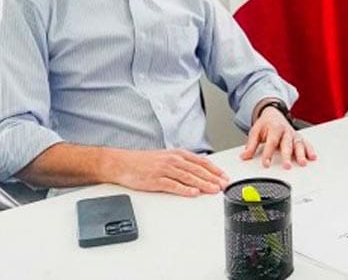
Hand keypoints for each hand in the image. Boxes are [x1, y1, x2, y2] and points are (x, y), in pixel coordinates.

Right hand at [108, 148, 229, 196]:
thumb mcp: (166, 157)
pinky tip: (193, 192)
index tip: (224, 176)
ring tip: (213, 189)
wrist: (123, 163)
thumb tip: (199, 170)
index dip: (214, 169)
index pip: (201, 161)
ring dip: (203, 184)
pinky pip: (173, 185)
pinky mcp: (156, 180)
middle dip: (213, 178)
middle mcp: (173, 160)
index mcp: (177, 154)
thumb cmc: (144, 161)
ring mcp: (164, 170)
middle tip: (224, 185)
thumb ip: (182, 163)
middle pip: (197, 170)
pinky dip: (185, 189)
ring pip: (188, 177)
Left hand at [241, 106, 316, 167]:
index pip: (271, 142)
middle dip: (287, 155)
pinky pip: (306, 143)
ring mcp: (293, 135)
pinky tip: (312, 157)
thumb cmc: (265, 124)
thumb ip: (251, 145)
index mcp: (274, 128)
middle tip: (287, 166)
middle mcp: (286, 131)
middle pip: (287, 144)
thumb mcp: (255, 132)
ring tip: (302, 163)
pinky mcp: (298, 138)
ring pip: (298, 144)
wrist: (273, 114)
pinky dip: (310, 150)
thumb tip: (244, 156)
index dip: (268, 154)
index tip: (266, 163)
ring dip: (301, 154)